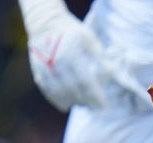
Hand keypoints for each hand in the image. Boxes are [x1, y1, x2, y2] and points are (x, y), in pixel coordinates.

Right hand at [26, 16, 142, 110]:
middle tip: (95, 107)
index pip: (85, 81)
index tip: (104, 106)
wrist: (45, 25)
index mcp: (71, 53)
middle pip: (73, 90)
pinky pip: (48, 92)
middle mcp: (56, 62)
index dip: (95, 96)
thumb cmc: (73, 33)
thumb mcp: (90, 39)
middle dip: (86, 102)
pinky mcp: (38, 73)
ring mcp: (45, 69)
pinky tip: (67, 104)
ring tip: (83, 104)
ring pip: (60, 94)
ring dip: (73, 102)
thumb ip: (100, 57)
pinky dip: (58, 101)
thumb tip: (113, 74)